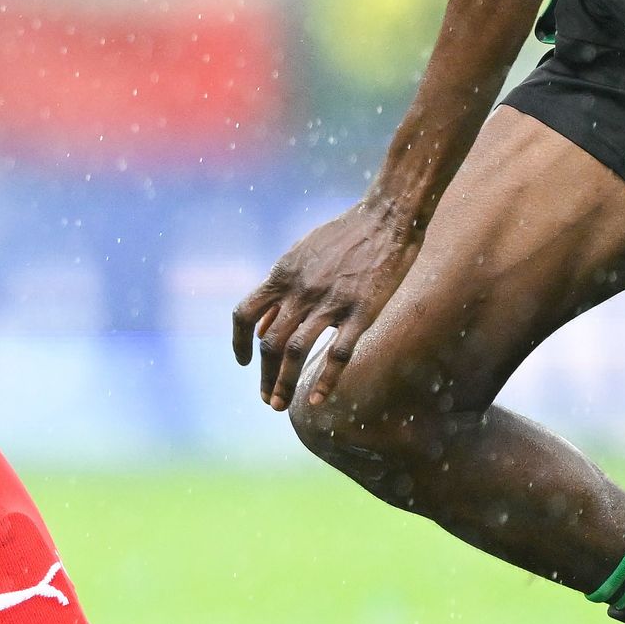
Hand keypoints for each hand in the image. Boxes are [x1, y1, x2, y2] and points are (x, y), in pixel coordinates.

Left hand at [234, 195, 422, 411]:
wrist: (386, 218)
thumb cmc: (343, 236)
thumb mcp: (299, 256)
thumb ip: (278, 290)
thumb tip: (261, 325)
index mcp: (282, 275)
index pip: (244, 314)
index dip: (238, 342)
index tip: (243, 363)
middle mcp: (300, 290)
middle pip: (268, 342)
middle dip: (263, 376)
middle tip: (267, 399)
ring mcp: (330, 302)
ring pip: (295, 351)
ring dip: (283, 383)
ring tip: (279, 405)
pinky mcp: (362, 312)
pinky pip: (338, 353)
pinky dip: (325, 380)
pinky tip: (318, 399)